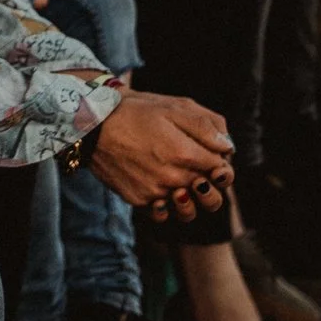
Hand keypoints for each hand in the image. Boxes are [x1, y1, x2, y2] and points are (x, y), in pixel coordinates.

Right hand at [86, 90, 233, 215]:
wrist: (93, 123)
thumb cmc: (136, 110)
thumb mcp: (174, 106)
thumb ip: (206, 125)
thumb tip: (227, 146)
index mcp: (186, 153)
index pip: (222, 171)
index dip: (222, 163)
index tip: (213, 155)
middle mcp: (173, 178)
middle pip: (212, 198)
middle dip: (213, 186)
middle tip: (202, 173)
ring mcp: (155, 192)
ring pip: (188, 211)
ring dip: (191, 200)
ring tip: (182, 185)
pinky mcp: (138, 200)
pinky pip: (162, 214)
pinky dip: (165, 205)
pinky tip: (160, 188)